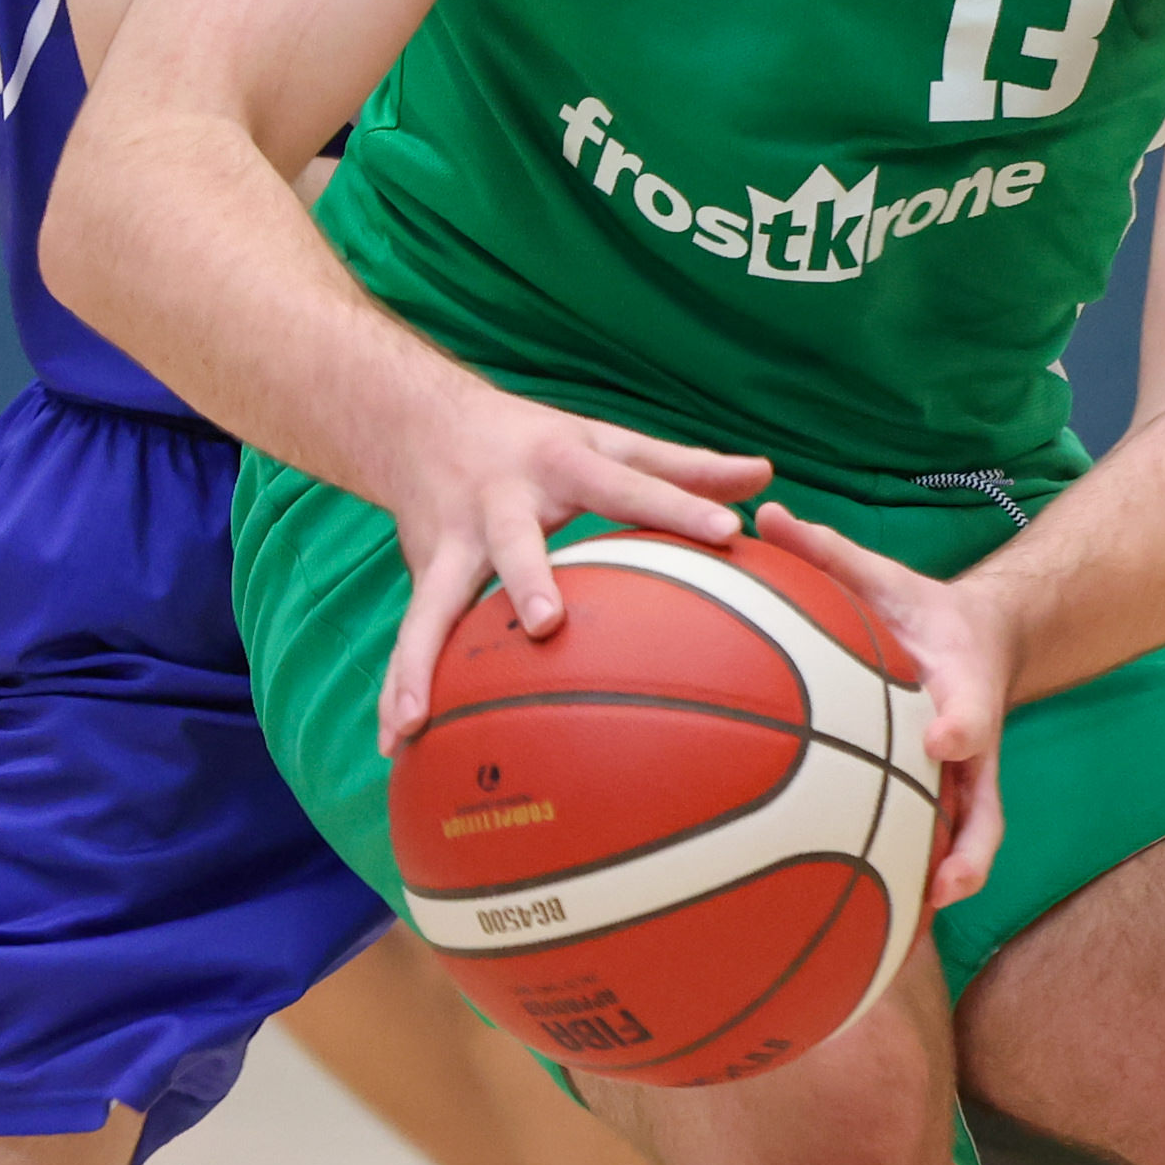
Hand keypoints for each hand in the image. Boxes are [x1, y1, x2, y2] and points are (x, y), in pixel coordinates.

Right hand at [379, 391, 771, 750]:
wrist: (420, 420)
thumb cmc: (538, 441)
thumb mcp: (608, 440)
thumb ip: (684, 465)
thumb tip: (766, 474)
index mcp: (563, 464)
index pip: (630, 484)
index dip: (679, 502)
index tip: (728, 528)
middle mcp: (502, 501)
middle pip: (515, 542)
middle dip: (527, 580)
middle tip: (545, 625)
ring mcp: (454, 540)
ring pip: (434, 602)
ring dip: (423, 660)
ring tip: (417, 719)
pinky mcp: (422, 571)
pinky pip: (411, 635)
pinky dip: (400, 686)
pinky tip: (398, 743)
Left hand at [754, 500, 1015, 910]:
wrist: (978, 640)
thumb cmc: (917, 612)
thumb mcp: (881, 576)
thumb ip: (828, 551)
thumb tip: (765, 513)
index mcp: (962, 685)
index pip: (972, 707)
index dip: (960, 724)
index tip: (942, 737)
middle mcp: (970, 742)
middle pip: (987, 803)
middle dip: (970, 845)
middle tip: (948, 882)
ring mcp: (965, 778)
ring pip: (972, 838)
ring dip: (951, 881)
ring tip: (916, 924)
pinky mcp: (948, 797)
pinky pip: (936, 843)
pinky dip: (915, 881)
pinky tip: (871, 921)